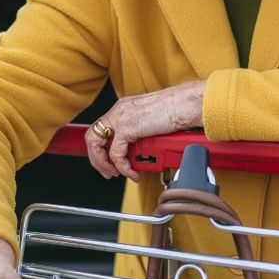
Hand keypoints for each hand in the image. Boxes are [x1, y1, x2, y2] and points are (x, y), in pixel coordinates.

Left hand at [87, 80, 204, 181]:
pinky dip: (122, 167)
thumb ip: (140, 131)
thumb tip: (140, 150)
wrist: (185, 104)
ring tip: (117, 174)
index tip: (109, 161)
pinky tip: (132, 172)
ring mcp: (120, 118)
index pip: (101, 129)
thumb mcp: (151, 121)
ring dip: (104, 164)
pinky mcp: (127, 128)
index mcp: (123, 107)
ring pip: (97, 145)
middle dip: (98, 159)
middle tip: (108, 172)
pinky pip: (116, 154)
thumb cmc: (176, 111)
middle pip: (92, 137)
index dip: (100, 148)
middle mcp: (118, 111)